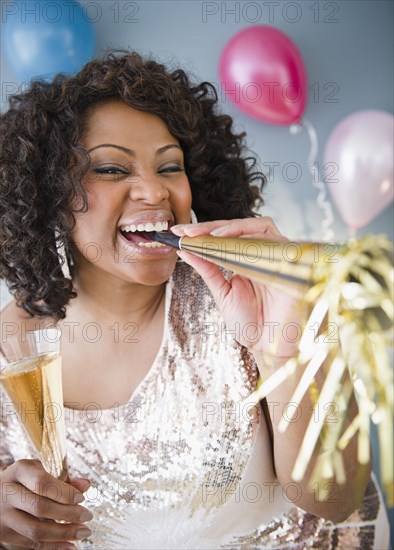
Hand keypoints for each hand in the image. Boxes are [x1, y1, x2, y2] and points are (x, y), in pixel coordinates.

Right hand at [0, 459, 91, 548]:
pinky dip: (53, 546)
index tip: (81, 498)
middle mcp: (7, 493)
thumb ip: (63, 477)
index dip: (64, 491)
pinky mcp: (4, 534)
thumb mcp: (42, 470)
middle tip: (88, 516)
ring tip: (83, 532)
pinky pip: (31, 544)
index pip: (42, 482)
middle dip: (68, 514)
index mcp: (19, 471)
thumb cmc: (26, 479)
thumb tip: (86, 485)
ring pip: (35, 530)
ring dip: (63, 533)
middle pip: (40, 507)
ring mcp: (3, 516)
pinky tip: (70, 545)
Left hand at [172, 218, 301, 360]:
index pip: (226, 236)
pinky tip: (234, 245)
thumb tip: (185, 251)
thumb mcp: (222, 294)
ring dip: (233, 228)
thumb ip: (207, 270)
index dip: (203, 231)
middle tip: (187, 232)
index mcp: (245, 260)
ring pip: (259, 227)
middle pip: (240, 227)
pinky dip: (253, 239)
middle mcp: (263, 254)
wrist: (268, 346)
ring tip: (210, 236)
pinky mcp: (291, 263)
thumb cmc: (249, 324)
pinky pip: (274, 241)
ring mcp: (278, 257)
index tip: (178, 233)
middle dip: (211, 226)